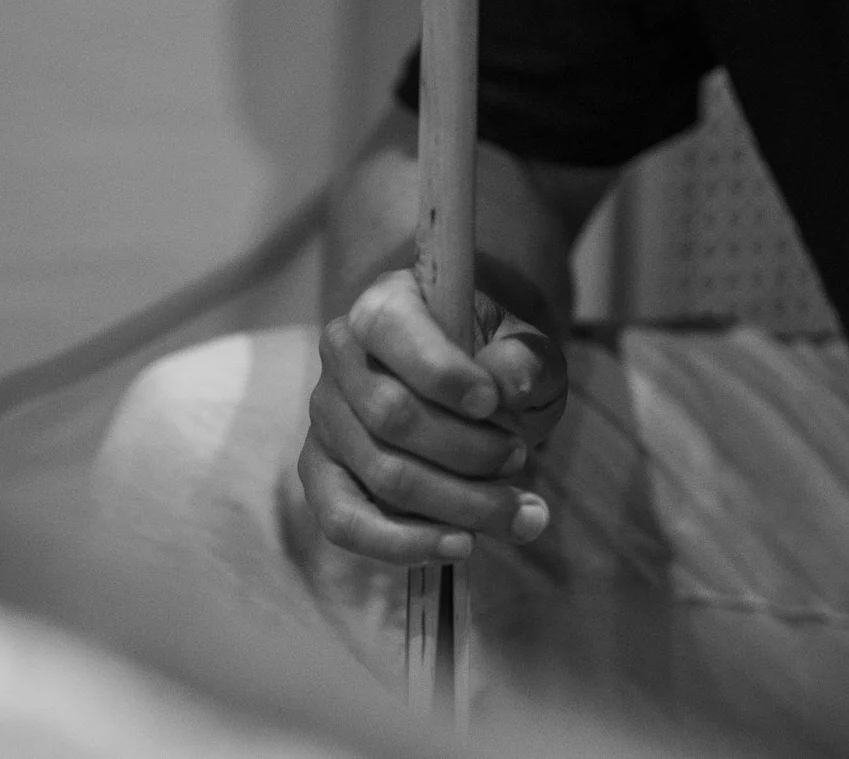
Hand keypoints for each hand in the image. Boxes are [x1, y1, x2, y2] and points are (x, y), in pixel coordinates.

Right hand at [296, 269, 566, 564]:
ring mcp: (324, 416)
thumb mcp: (527, 348)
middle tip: (520, 459)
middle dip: (468, 450)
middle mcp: (341, 355)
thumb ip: (528, 357)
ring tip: (518, 511)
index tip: (494, 403)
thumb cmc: (496, 362)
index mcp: (387, 303)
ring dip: (459, 501)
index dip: (442, 373)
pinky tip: (459, 545)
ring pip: (382, 473)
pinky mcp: (320, 473)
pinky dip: (403, 543)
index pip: (393, 331)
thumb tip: (509, 383)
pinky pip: (344, 521)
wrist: (475, 392)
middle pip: (393, 415)